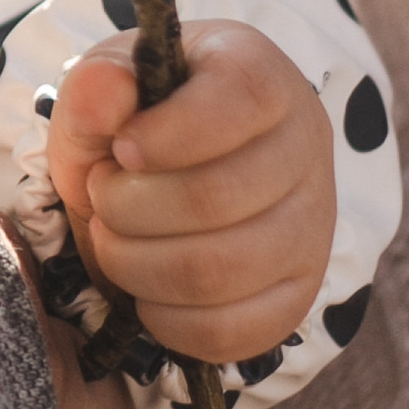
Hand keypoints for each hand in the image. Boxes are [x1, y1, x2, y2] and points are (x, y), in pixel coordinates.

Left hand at [47, 20, 335, 362]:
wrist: (166, 176)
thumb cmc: (137, 122)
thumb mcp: (104, 91)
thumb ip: (95, 87)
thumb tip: (105, 85)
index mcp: (264, 77)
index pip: (242, 100)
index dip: (168, 134)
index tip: (121, 149)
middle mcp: (306, 149)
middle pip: (218, 198)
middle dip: (127, 206)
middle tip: (100, 196)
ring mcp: (313, 228)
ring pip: (221, 272)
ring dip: (136, 264)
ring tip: (113, 238)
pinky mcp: (298, 294)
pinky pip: (232, 331)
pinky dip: (166, 321)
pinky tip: (143, 289)